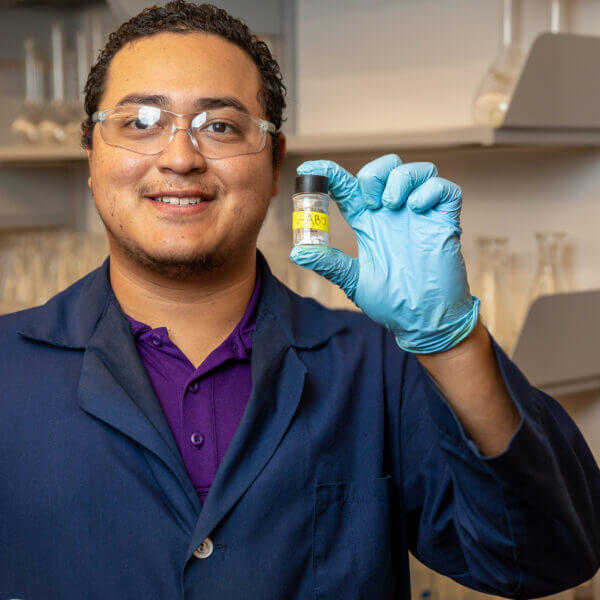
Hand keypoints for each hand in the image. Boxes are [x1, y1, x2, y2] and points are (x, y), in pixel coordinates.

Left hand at [289, 154, 479, 353]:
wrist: (425, 322)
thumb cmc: (392, 302)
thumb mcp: (353, 280)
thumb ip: (329, 262)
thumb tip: (297, 253)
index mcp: (369, 224)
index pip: (348, 187)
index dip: (328, 173)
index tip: (310, 168)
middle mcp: (394, 214)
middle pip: (385, 168)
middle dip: (374, 174)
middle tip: (370, 201)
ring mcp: (421, 216)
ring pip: (416, 171)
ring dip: (400, 178)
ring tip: (391, 205)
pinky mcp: (444, 223)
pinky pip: (445, 189)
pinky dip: (429, 190)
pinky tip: (416, 209)